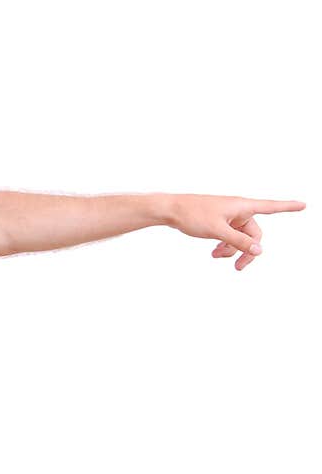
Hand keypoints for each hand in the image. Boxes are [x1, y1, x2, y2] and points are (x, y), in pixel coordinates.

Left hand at [167, 194, 306, 270]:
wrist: (170, 210)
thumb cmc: (192, 215)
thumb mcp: (217, 230)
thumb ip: (238, 241)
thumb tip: (259, 250)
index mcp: (241, 206)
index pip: (271, 207)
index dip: (288, 207)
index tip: (303, 205)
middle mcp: (238, 209)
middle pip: (254, 233)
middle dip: (247, 251)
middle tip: (239, 268)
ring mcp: (228, 216)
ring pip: (240, 237)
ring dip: (232, 249)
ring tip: (216, 256)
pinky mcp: (219, 221)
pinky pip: (230, 236)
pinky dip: (225, 245)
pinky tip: (214, 252)